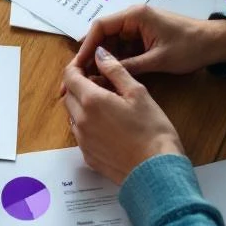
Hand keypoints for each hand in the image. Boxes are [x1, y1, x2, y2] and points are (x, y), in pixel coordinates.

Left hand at [62, 46, 184, 183]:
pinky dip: (88, 125)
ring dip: (83, 106)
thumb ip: (115, 71)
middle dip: (80, 86)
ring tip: (107, 106)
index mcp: (91, 101)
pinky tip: (109, 127)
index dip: (77, 67)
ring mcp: (82, 140)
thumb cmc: (153, 130)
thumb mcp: (138, 93)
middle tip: (101, 84)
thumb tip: (99, 54)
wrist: (156, 171)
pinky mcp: (87, 156)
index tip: (88, 65)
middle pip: (69, 95)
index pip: (70, 76)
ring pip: (73, 115)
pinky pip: (80, 134)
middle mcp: (80, 120)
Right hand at [67, 5, 225, 85]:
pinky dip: (114, 63)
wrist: (217, 44)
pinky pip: (121, 50)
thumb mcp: (158, 59)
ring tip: (92, 81)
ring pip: (110, 45)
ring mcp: (136, 28)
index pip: (100, 27)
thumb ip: (128, 66)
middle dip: (91, 56)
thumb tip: (101, 75)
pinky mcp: (141, 38)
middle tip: (79, 77)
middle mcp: (132, 19)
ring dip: (101, 62)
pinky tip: (108, 78)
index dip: (86, 46)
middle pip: (101, 36)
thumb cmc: (191, 46)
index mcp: (134, 16)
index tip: (78, 65)